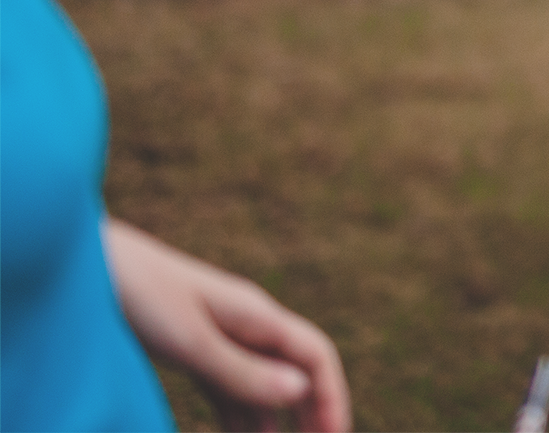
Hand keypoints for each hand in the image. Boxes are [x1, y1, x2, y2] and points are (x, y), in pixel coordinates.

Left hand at [104, 220, 350, 432]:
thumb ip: (242, 371)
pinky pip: (227, 387)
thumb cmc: (137, 296)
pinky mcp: (191, 346)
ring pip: (260, 384)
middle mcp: (247, 324)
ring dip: (273, 421)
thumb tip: (301, 391)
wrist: (83, 265)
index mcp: (257, 315)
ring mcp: (219, 335)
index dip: (331, 398)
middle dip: (312, 412)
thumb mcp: (191, 341)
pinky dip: (238, 417)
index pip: (315, 356)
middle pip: (295, 371)